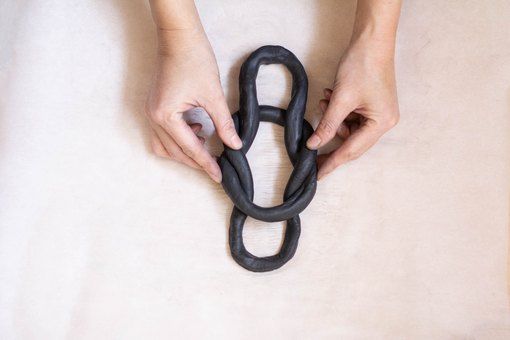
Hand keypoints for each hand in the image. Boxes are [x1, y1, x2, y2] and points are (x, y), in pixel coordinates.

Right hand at [145, 28, 241, 182]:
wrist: (179, 38)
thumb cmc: (194, 60)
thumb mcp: (213, 95)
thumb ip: (223, 123)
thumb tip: (235, 144)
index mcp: (166, 115)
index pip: (189, 148)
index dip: (206, 163)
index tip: (218, 175)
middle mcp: (153, 117)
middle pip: (174, 152)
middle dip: (196, 161)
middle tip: (215, 167)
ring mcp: (150, 112)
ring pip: (164, 146)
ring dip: (184, 151)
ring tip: (205, 144)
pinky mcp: (153, 106)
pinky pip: (162, 134)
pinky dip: (178, 139)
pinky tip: (196, 129)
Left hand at [306, 38, 399, 179]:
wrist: (371, 39)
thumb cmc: (362, 66)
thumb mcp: (341, 99)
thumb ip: (327, 125)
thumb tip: (314, 145)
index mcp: (381, 124)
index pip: (351, 151)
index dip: (332, 163)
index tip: (317, 175)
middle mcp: (384, 122)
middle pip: (352, 143)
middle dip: (330, 142)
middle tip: (310, 152)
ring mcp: (379, 114)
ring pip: (349, 129)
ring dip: (333, 121)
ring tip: (325, 103)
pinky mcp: (372, 105)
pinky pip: (351, 118)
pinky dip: (338, 112)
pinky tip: (330, 98)